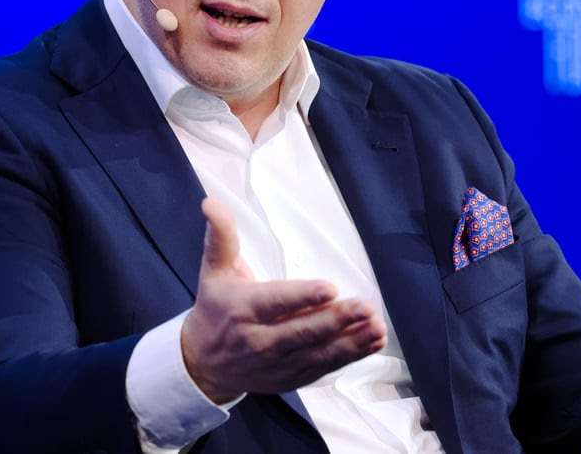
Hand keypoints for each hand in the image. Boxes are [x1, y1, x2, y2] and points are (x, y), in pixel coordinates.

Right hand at [180, 197, 386, 402]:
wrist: (204, 364)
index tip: (330, 288)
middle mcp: (259, 340)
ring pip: (317, 353)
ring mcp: (277, 363)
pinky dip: (350, 357)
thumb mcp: (214, 270)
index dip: (303, 296)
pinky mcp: (291, 377)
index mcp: (243, 309)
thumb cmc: (215, 308)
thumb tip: (212, 202)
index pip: (275, 302)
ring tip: (376, 328)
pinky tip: (373, 343)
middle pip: (302, 331)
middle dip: (336, 320)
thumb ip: (221, 236)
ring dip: (350, 342)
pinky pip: (323, 367)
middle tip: (365, 306)